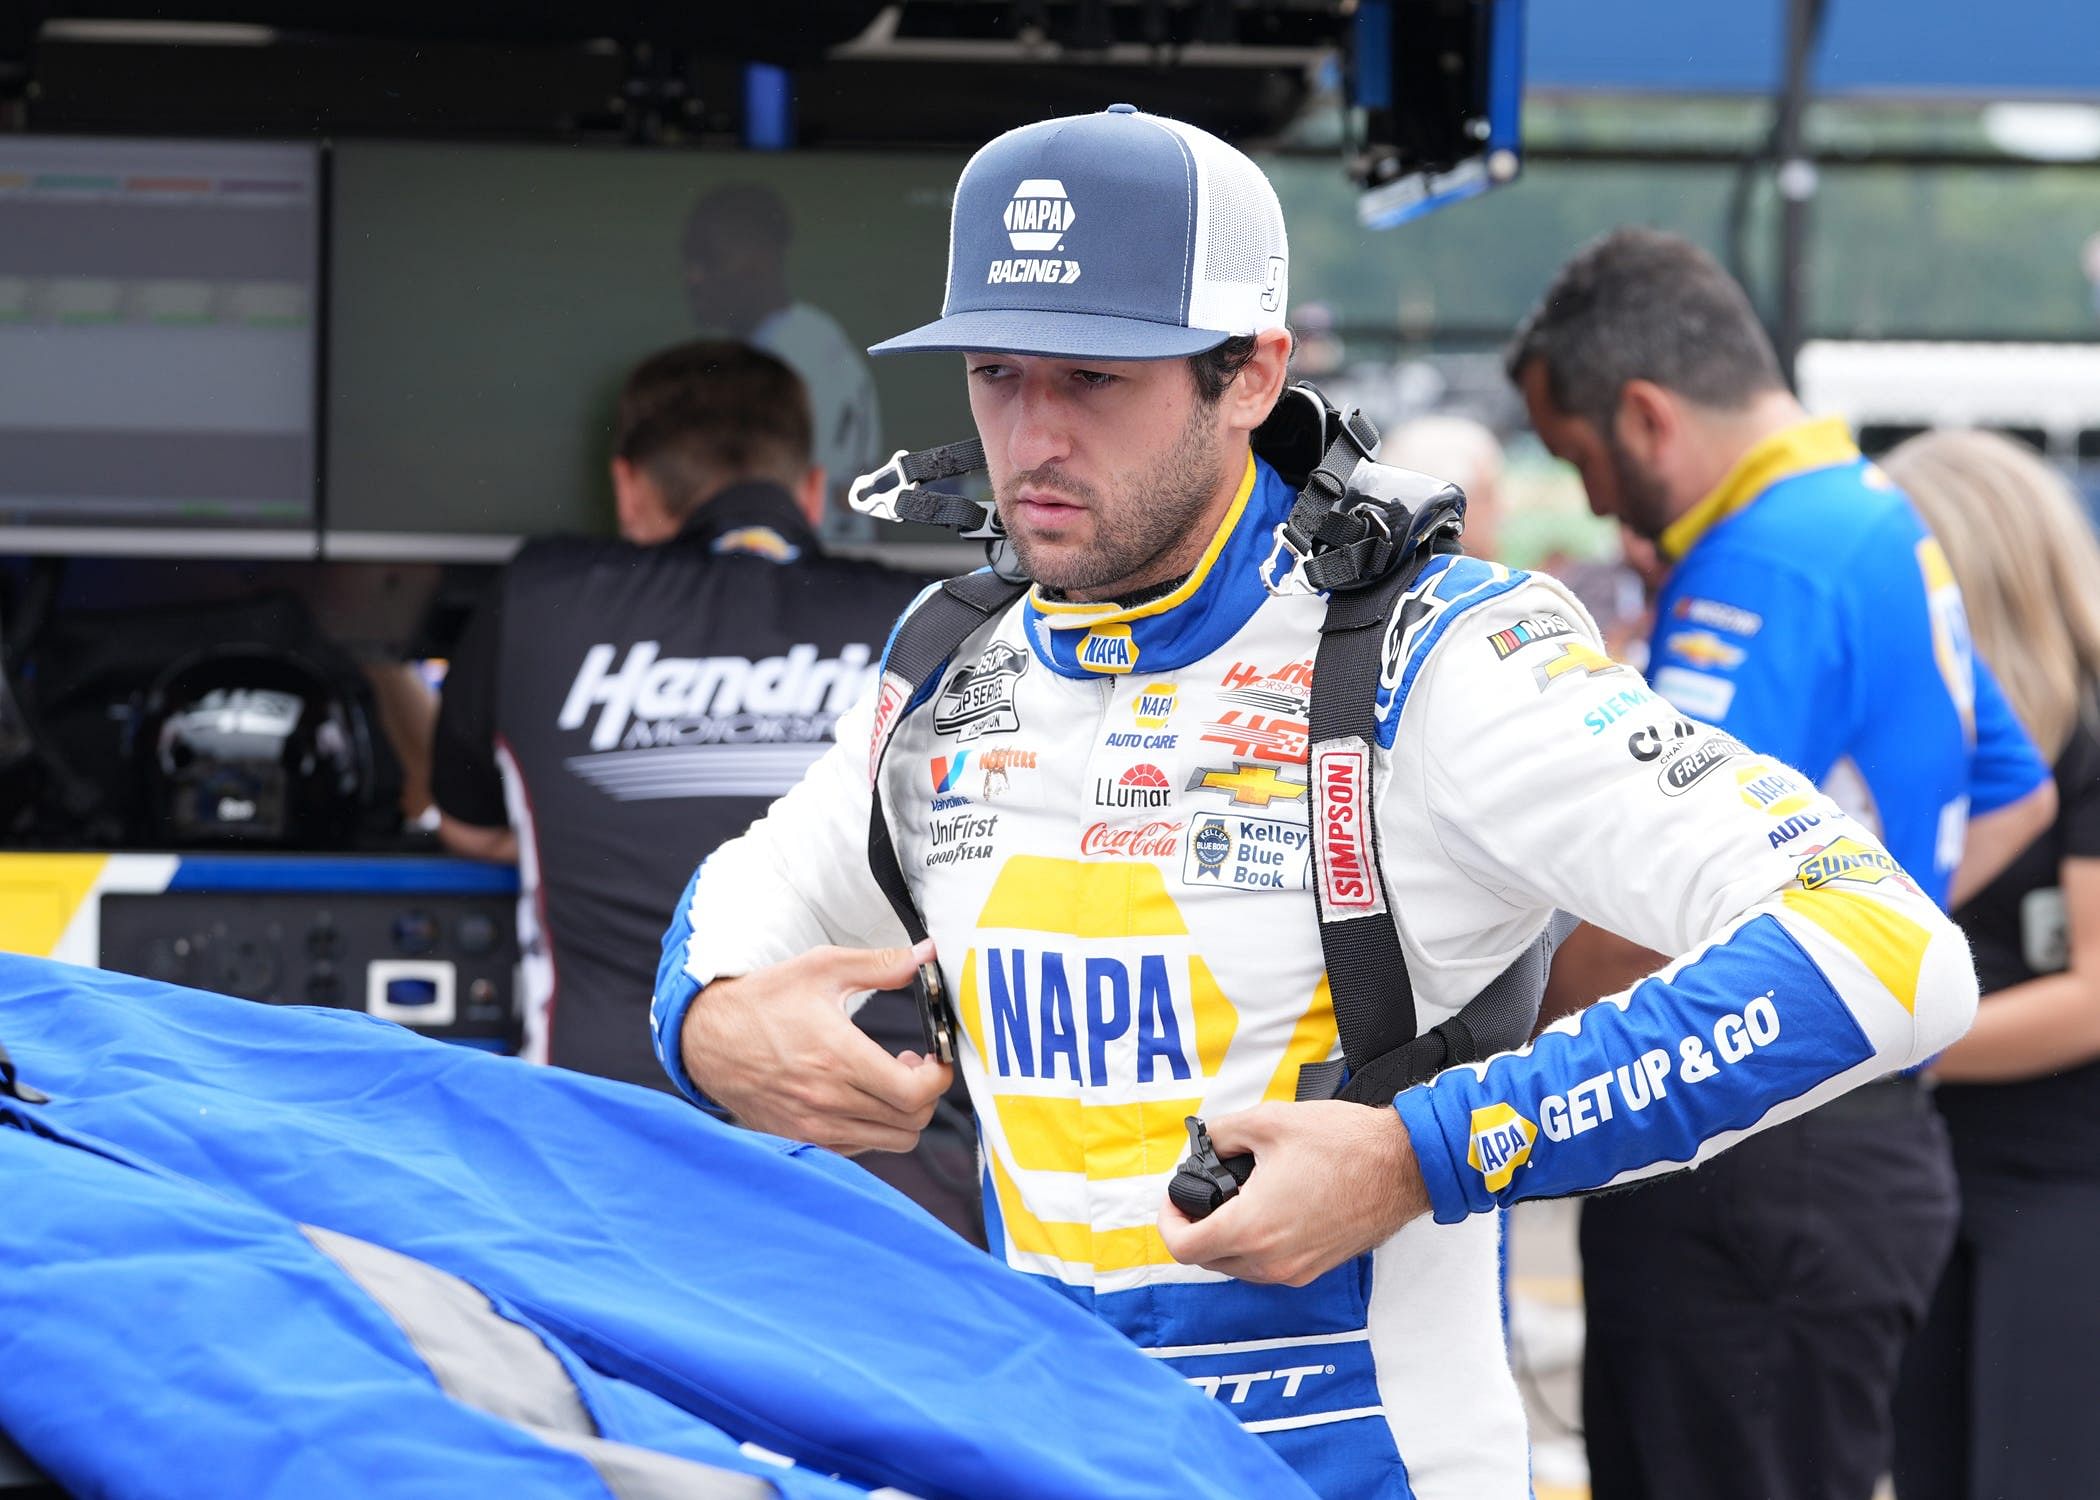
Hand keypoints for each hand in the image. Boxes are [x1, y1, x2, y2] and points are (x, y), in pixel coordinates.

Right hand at [679, 940, 954, 1155]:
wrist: (706, 1038)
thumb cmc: (765, 1000)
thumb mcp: (822, 969)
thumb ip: (881, 965)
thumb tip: (927, 955)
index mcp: (838, 1057)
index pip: (914, 1093)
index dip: (938, 1077)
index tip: (934, 1057)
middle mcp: (827, 1101)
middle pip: (911, 1122)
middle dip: (925, 1092)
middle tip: (911, 1063)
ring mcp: (813, 1127)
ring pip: (891, 1141)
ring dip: (902, 1113)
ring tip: (886, 1078)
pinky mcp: (801, 1140)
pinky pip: (861, 1149)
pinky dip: (874, 1127)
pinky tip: (859, 1095)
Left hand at [1156, 1101, 1430, 1285]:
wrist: (1403, 1165)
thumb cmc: (1346, 1145)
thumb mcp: (1268, 1122)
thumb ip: (1222, 1134)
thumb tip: (1206, 1144)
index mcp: (1252, 1228)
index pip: (1184, 1248)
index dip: (1168, 1221)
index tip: (1176, 1199)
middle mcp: (1271, 1260)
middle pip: (1208, 1261)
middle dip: (1195, 1229)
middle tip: (1202, 1196)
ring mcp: (1296, 1270)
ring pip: (1238, 1268)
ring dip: (1226, 1239)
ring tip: (1236, 1198)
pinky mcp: (1316, 1267)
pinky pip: (1269, 1267)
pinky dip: (1256, 1245)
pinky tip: (1268, 1209)